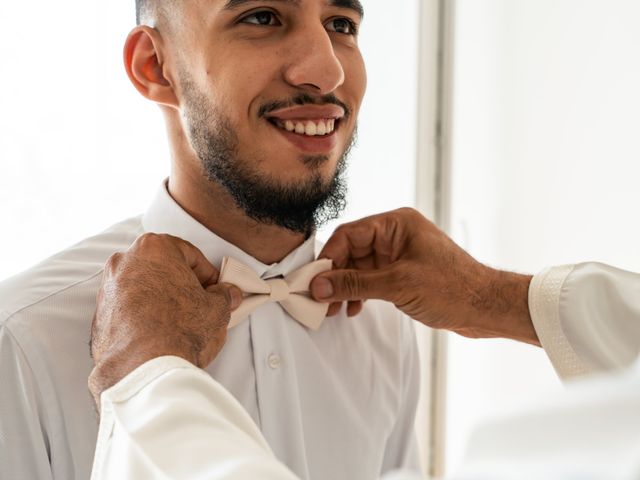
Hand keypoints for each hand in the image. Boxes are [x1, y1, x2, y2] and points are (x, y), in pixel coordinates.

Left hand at [88, 233, 241, 407]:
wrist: (143, 370)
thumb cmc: (180, 331)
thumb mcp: (217, 309)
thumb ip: (224, 295)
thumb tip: (228, 294)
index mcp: (155, 248)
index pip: (189, 254)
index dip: (208, 274)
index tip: (216, 290)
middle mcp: (125, 262)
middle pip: (162, 267)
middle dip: (181, 284)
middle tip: (200, 304)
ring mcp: (108, 288)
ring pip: (142, 287)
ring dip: (161, 300)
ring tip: (181, 323)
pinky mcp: (99, 316)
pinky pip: (127, 309)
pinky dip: (143, 316)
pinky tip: (160, 335)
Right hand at [310, 208, 538, 345]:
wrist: (486, 308)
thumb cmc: (453, 288)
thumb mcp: (397, 285)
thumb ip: (355, 284)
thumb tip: (319, 285)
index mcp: (396, 224)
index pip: (349, 234)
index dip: (328, 258)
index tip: (313, 281)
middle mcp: (396, 235)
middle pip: (351, 251)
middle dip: (335, 276)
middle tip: (320, 300)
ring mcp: (399, 255)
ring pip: (359, 267)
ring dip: (345, 288)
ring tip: (334, 310)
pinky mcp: (403, 273)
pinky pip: (371, 280)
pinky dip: (360, 293)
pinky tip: (353, 309)